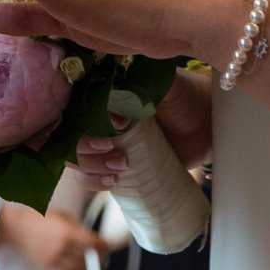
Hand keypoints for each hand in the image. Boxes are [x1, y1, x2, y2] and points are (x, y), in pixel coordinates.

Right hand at [0, 202, 104, 269]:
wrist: (20, 228)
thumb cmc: (42, 218)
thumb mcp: (63, 217)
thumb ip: (78, 228)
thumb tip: (93, 239)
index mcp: (67, 231)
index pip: (92, 243)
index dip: (103, 245)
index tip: (109, 245)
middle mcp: (62, 246)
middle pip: (87, 257)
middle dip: (98, 255)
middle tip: (102, 252)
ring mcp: (54, 258)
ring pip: (78, 268)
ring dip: (88, 266)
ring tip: (91, 261)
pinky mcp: (48, 266)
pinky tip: (78, 268)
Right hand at [78, 65, 214, 185]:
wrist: (205, 124)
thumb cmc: (184, 97)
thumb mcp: (165, 86)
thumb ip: (140, 90)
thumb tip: (114, 117)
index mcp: (100, 86)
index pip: (67, 100)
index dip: (70, 118)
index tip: (98, 130)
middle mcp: (93, 113)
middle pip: (64, 132)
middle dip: (81, 147)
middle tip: (112, 148)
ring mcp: (100, 138)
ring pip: (72, 157)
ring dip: (88, 167)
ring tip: (121, 168)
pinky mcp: (109, 161)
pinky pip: (87, 175)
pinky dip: (93, 182)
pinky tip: (113, 182)